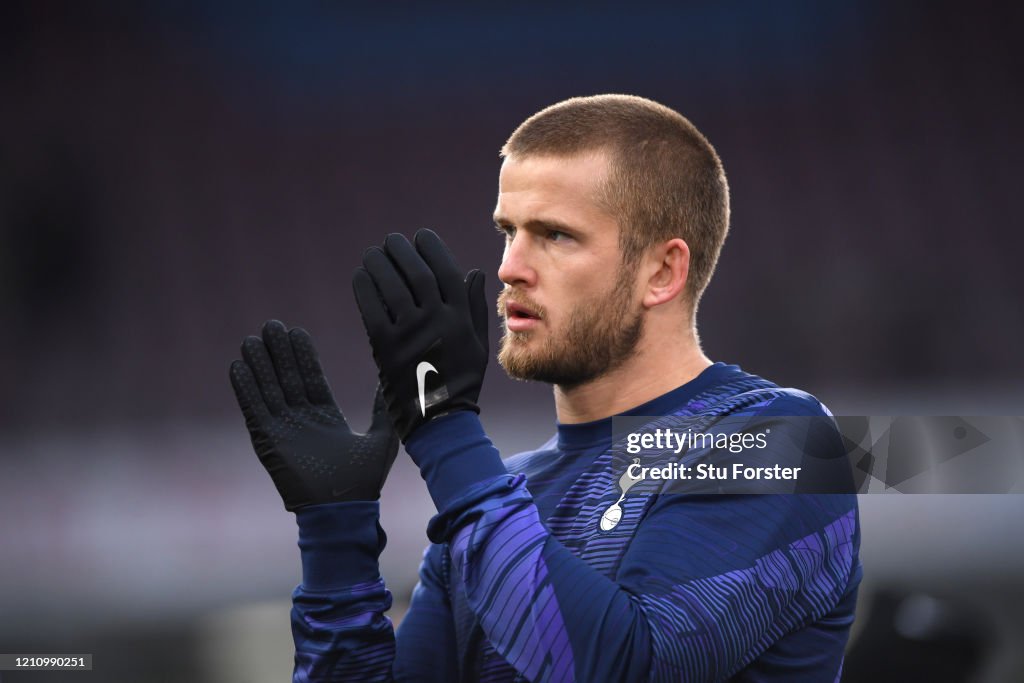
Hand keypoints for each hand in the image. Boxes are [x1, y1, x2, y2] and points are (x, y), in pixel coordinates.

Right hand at [229, 320, 398, 508]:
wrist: (344, 511)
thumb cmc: (365, 482)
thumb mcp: (382, 438)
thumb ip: (384, 409)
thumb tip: (394, 383)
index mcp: (326, 418)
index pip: (311, 379)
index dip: (303, 356)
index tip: (297, 331)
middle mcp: (302, 421)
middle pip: (286, 379)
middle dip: (279, 352)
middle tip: (271, 325)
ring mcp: (284, 431)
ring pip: (268, 390)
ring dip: (259, 364)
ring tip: (251, 339)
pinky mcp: (268, 442)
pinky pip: (254, 410)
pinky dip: (245, 389)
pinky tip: (238, 367)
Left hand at [352, 229, 488, 440]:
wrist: (439, 420)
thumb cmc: (461, 380)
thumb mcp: (478, 343)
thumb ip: (475, 306)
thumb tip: (474, 272)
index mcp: (461, 319)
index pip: (446, 272)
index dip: (433, 249)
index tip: (421, 236)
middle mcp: (438, 322)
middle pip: (418, 274)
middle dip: (403, 252)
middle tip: (392, 240)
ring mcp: (411, 335)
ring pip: (393, 287)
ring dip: (380, 265)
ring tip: (373, 253)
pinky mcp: (387, 348)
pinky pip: (372, 309)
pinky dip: (365, 289)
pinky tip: (361, 276)